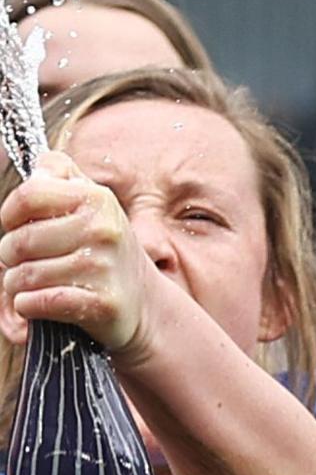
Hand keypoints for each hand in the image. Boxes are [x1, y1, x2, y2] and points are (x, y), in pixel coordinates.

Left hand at [0, 151, 158, 353]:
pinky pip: (35, 302)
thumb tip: (38, 168)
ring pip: (22, 276)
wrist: (143, 299)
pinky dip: (27, 306)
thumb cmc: (104, 250)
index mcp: (97, 199)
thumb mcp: (91, 204)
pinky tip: (41, 303)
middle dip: (10, 257)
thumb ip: (61, 176)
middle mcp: (103, 229)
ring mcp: (103, 267)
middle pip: (18, 241)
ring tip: (37, 283)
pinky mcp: (100, 302)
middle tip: (28, 261)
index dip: (9, 214)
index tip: (15, 226)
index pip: (28, 195)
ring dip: (17, 286)